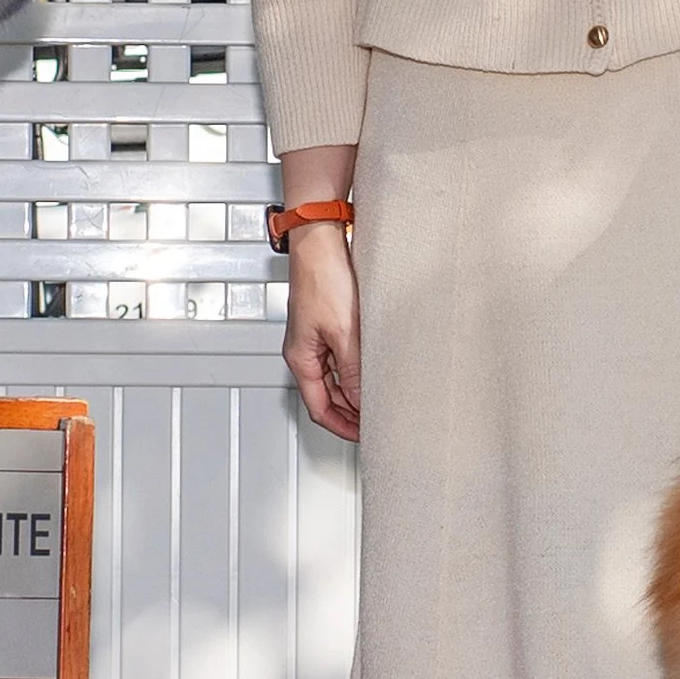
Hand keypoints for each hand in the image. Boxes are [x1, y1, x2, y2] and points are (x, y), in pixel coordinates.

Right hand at [282, 224, 361, 440]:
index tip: (364, 436)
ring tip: (378, 398)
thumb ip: (352, 371)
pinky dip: (355, 370)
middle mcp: (304, 351)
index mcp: (300, 358)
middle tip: (375, 422)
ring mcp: (314, 338)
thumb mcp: (344, 334)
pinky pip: (339, 359)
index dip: (342, 427)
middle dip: (350, 413)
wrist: (320, 242)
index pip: (319, 409)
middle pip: (326, 396)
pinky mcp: (326, 323)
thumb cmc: (323, 278)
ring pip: (334, 378)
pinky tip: (372, 369)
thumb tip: (361, 401)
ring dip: (353, 391)